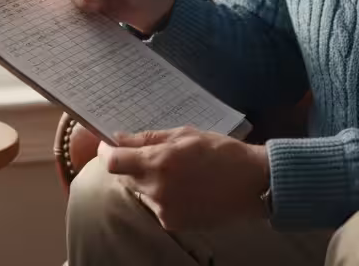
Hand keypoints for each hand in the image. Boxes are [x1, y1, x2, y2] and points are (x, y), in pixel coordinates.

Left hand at [98, 127, 269, 230]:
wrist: (252, 184)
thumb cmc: (222, 152)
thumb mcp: (185, 135)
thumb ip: (148, 138)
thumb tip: (119, 138)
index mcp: (160, 162)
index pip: (113, 161)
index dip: (107, 152)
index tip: (110, 145)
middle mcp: (158, 188)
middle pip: (124, 177)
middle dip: (131, 165)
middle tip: (153, 156)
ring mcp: (164, 209)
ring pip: (140, 192)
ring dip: (148, 181)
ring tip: (176, 173)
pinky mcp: (173, 223)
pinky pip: (156, 206)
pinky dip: (162, 196)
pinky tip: (185, 188)